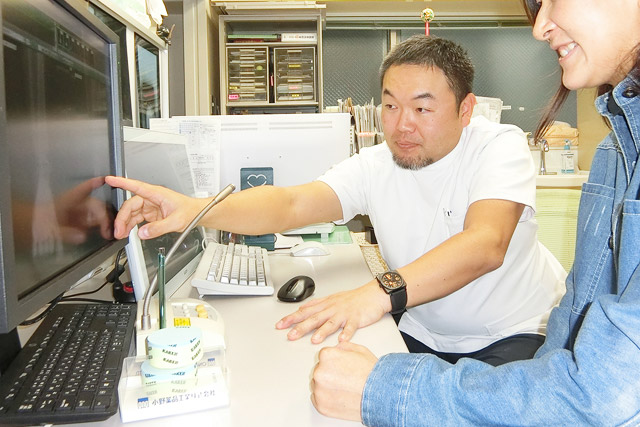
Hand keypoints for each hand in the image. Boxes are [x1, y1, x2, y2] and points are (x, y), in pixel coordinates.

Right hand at [105, 175, 206, 239]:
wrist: (197, 214)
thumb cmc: (190, 211)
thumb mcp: (176, 221)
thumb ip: (159, 228)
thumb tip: (142, 233)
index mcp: (157, 194)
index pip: (136, 186)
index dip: (121, 182)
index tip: (109, 179)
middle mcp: (151, 198)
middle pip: (130, 204)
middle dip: (122, 218)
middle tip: (118, 230)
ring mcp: (150, 206)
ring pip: (131, 212)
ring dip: (125, 223)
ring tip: (120, 234)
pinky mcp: (150, 214)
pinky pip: (136, 218)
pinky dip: (131, 226)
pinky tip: (128, 232)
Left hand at [275, 281, 390, 343]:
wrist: (372, 294)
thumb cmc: (353, 299)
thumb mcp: (332, 298)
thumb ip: (317, 305)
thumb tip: (303, 309)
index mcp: (325, 304)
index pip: (305, 311)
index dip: (291, 318)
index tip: (280, 325)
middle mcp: (332, 308)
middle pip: (314, 318)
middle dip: (301, 327)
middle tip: (290, 335)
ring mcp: (344, 314)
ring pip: (331, 323)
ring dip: (322, 332)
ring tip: (314, 340)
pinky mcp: (357, 319)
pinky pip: (351, 327)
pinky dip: (346, 334)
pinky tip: (342, 341)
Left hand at [311, 341, 377, 421]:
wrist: (381, 395)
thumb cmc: (372, 374)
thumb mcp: (360, 350)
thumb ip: (343, 346)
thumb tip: (337, 348)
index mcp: (326, 356)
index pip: (324, 356)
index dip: (335, 361)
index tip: (342, 367)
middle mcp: (319, 373)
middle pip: (320, 371)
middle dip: (330, 373)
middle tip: (345, 378)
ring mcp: (319, 391)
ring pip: (318, 385)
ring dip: (327, 386)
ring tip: (345, 388)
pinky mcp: (321, 406)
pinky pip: (318, 400)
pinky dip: (327, 399)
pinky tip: (341, 396)